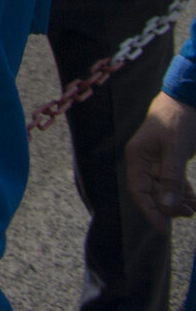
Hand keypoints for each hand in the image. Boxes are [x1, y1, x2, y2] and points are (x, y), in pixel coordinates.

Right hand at [127, 91, 195, 230]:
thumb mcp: (176, 148)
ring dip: (178, 201)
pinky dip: (184, 193)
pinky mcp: (169, 161)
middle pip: (151, 192)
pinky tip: (194, 200)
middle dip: (168, 206)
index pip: (138, 190)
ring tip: (194, 209)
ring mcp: (156, 162)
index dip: (148, 210)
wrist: (186, 100)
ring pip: (164, 190)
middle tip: (189, 214)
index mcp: (137, 156)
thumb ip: (172, 177)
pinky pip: (173, 183)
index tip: (162, 228)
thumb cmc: (177, 120)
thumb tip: (169, 206)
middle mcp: (144, 161)